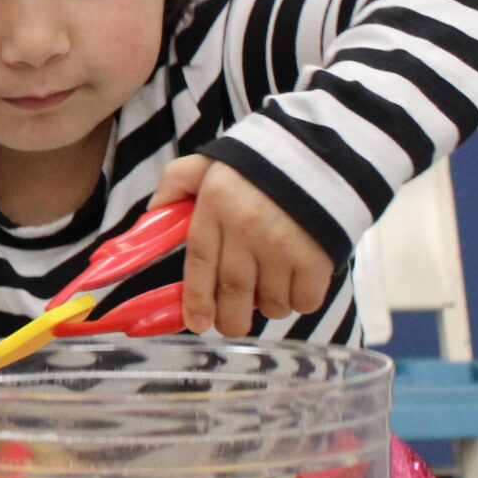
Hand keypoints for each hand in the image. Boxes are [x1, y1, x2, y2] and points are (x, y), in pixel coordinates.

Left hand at [150, 155, 333, 337]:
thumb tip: (153, 212)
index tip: (197, 323)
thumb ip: (176, 183)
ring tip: (267, 296)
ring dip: (268, 307)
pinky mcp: (318, 255)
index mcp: (215, 205)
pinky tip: (295, 287)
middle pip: (233, 290)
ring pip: (271, 300)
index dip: (196, 300)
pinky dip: (299, 302)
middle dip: (230, 319)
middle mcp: (246, 227)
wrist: (323, 151)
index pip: (198, 262)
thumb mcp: (209, 161)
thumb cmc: (260, 161)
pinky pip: (304, 299)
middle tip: (230, 325)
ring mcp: (283, 243)